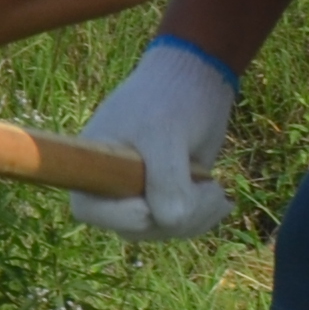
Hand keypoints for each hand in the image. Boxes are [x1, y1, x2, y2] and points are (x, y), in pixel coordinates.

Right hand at [68, 36, 236, 237]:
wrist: (197, 80)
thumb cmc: (170, 99)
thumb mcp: (164, 136)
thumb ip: (165, 183)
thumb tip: (170, 221)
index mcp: (91, 163)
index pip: (90, 210)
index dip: (121, 215)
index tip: (151, 200)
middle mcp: (110, 183)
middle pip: (135, 228)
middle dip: (174, 215)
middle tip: (205, 187)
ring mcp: (139, 192)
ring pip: (162, 230)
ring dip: (196, 217)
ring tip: (216, 189)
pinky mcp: (166, 196)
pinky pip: (180, 225)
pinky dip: (203, 216)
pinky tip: (218, 195)